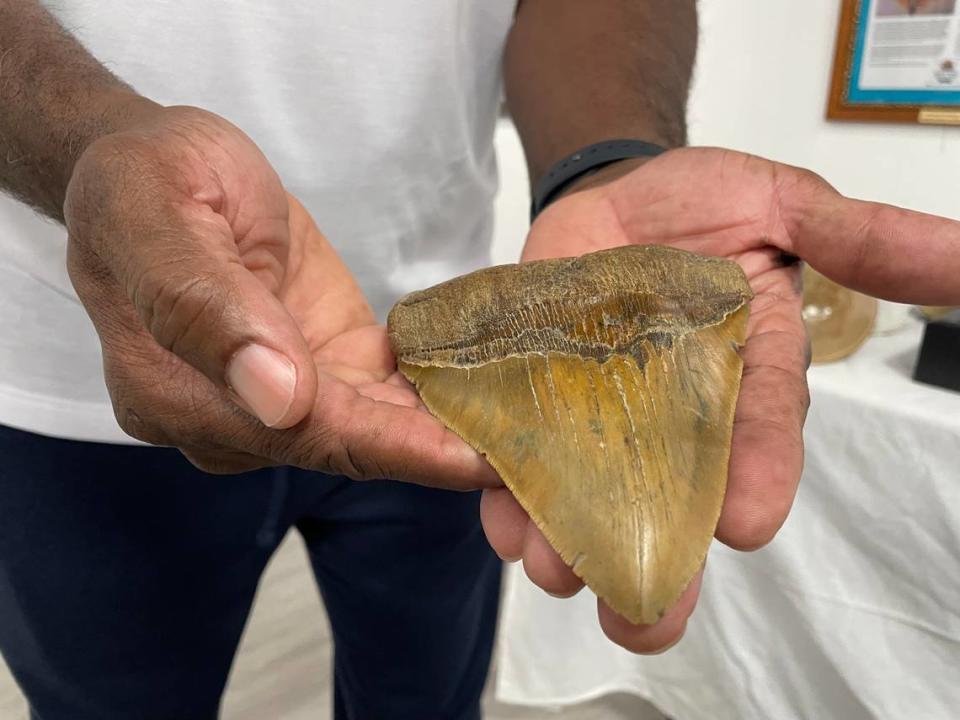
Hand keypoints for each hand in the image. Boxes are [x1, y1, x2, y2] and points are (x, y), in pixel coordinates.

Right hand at [65, 105, 496, 487]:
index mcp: (180, 394)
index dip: (396, 448)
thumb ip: (206, 310)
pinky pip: (378, 397)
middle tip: (535, 464)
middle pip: (347, 447)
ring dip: (447, 436)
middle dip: (440, 458)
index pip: (304, 435)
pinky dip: (432, 403)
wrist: (157, 169)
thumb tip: (278, 400)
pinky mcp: (317, 368)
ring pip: (371, 429)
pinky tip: (494, 404)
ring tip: (535, 440)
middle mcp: (232, 416)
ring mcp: (279, 396)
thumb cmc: (143, 181)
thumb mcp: (158, 219)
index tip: (477, 462)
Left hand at [481, 147, 959, 651]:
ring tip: (552, 567)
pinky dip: (501, 488)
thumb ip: (862, 238)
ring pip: (584, 502)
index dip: (758, 481)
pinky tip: (497, 513)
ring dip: (564, 542)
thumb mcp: (785, 206)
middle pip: (671, 511)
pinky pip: (517, 462)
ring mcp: (597, 421)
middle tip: (642, 621)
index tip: (746, 525)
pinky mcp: (534, 405)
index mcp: (744, 383)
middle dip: (657, 572)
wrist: (611, 196)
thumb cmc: (702, 205)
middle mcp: (672, 420)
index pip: (761, 442)